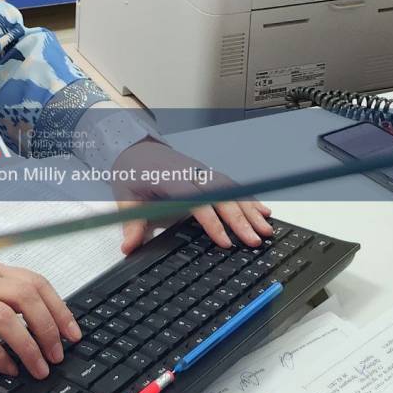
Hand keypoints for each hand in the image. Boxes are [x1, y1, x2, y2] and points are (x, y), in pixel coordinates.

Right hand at [0, 260, 80, 378]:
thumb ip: (4, 293)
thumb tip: (39, 317)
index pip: (35, 283)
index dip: (59, 308)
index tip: (72, 332)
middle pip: (27, 298)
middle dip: (49, 329)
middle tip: (58, 353)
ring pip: (8, 319)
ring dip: (30, 346)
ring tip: (39, 367)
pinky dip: (1, 356)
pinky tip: (9, 368)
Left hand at [110, 139, 272, 254]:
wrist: (134, 145)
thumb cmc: (131, 171)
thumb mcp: (125, 196)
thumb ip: (130, 222)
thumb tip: (128, 247)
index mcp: (169, 178)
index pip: (194, 200)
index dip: (211, 221)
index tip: (224, 241)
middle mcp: (190, 173)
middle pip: (219, 195)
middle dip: (239, 219)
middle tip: (255, 241)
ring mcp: (200, 172)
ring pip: (229, 190)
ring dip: (249, 209)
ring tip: (266, 229)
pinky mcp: (206, 174)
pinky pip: (230, 186)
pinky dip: (247, 198)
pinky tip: (263, 210)